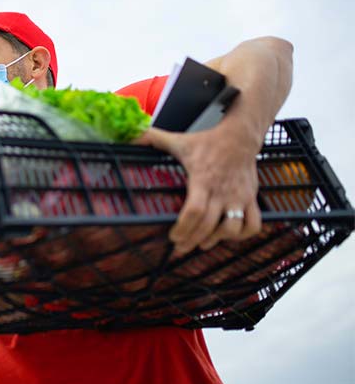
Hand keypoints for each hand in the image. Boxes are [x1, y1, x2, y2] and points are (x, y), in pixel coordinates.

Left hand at [135, 121, 262, 255]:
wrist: (240, 136)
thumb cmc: (207, 141)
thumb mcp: (178, 140)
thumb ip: (152, 138)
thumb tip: (130, 137)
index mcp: (202, 179)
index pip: (195, 210)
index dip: (183, 228)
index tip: (172, 236)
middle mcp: (222, 191)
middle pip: (209, 225)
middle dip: (192, 240)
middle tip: (179, 248)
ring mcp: (239, 197)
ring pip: (232, 228)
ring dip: (216, 240)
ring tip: (202, 243)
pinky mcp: (251, 199)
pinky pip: (253, 224)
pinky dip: (241, 235)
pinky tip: (227, 235)